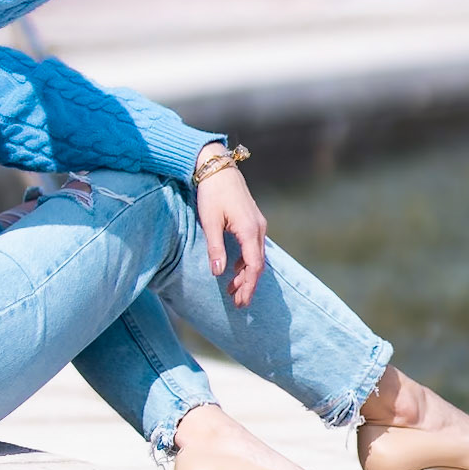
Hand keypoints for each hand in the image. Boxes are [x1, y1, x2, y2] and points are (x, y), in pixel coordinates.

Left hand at [196, 162, 266, 308]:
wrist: (216, 166)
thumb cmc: (212, 192)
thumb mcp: (210, 222)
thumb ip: (215, 248)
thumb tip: (218, 273)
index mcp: (249, 230)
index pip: (254, 267)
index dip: (248, 287)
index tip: (241, 302)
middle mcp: (258, 228)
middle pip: (258, 264)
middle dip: (248, 285)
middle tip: (238, 303)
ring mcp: (257, 223)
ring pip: (256, 256)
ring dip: (246, 274)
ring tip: (233, 290)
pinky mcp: (252, 220)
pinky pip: (253, 247)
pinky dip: (246, 261)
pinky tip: (235, 269)